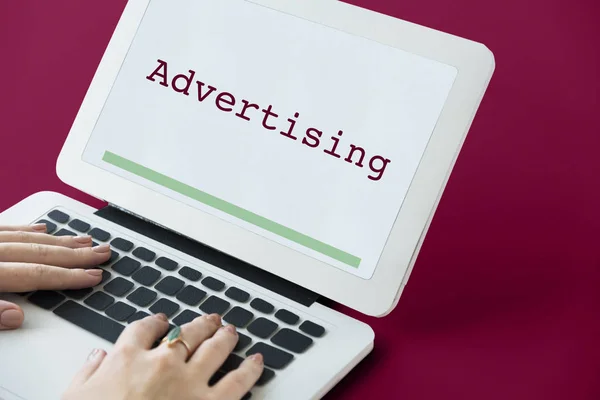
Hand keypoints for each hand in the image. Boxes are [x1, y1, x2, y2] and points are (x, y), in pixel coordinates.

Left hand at [0, 224, 110, 329]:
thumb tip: (16, 316)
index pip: (37, 275)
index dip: (68, 276)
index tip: (93, 276)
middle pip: (41, 253)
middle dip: (76, 255)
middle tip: (101, 253)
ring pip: (28, 238)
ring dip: (60, 241)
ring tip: (84, 241)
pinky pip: (7, 228)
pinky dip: (28, 230)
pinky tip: (43, 229)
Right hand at [63, 313, 263, 399]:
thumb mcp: (74, 397)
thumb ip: (87, 373)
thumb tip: (97, 357)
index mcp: (127, 359)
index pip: (145, 329)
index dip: (156, 322)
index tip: (162, 321)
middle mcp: (162, 363)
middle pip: (187, 333)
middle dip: (201, 324)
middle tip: (210, 320)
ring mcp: (189, 382)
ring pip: (214, 348)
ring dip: (225, 337)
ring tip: (231, 331)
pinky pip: (237, 382)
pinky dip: (250, 369)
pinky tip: (257, 361)